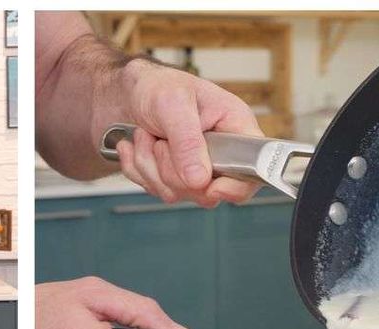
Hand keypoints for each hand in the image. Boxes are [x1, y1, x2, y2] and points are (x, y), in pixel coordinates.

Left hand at [115, 59, 263, 207]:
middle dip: (173, 170)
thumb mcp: (173, 103)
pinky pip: (156, 191)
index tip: (212, 186)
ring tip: (146, 136)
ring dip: (150, 165)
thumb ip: (188, 142)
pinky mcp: (174, 179)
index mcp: (235, 128)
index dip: (235, 186)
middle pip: (208, 192)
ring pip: (178, 193)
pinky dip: (138, 169)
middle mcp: (220, 153)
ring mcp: (197, 170)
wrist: (125, 93)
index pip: (253, 171)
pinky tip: (139, 145)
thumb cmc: (156, 85)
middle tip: (161, 140)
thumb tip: (199, 180)